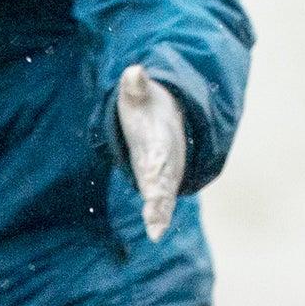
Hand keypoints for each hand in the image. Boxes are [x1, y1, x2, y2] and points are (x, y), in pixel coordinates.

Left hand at [117, 65, 185, 241]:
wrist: (171, 119)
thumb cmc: (149, 110)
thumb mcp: (140, 96)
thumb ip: (136, 87)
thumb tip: (133, 71)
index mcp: (160, 140)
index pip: (158, 156)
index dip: (155, 168)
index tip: (153, 181)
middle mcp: (166, 161)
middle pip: (164, 181)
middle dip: (160, 196)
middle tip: (157, 215)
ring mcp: (164, 175)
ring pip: (164, 195)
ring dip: (160, 211)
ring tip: (155, 230)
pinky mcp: (158, 185)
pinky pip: (159, 202)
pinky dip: (159, 216)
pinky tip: (154, 234)